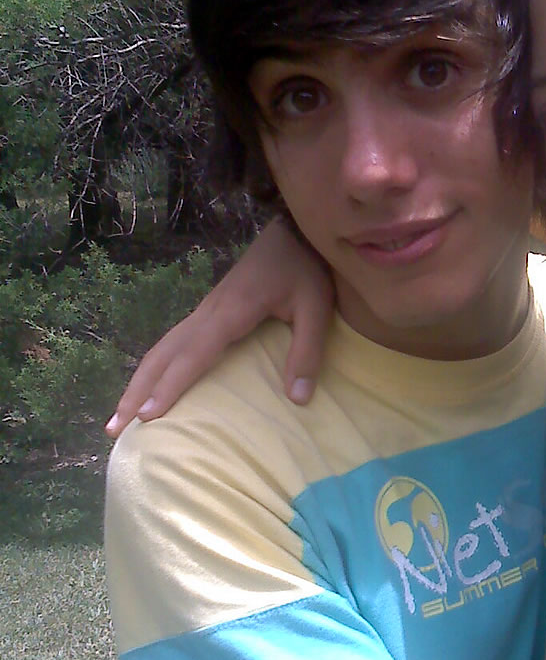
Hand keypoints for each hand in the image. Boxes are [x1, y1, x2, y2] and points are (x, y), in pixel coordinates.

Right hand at [105, 219, 333, 435]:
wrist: (293, 232)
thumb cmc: (305, 268)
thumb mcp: (316, 308)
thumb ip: (307, 352)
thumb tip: (298, 399)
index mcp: (231, 312)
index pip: (193, 354)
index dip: (170, 385)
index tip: (148, 415)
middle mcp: (208, 313)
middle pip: (163, 354)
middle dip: (137, 391)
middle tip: (114, 428)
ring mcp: (205, 311)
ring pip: (162, 348)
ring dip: (139, 381)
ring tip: (120, 415)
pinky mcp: (209, 312)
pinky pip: (174, 343)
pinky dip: (155, 368)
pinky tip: (151, 386)